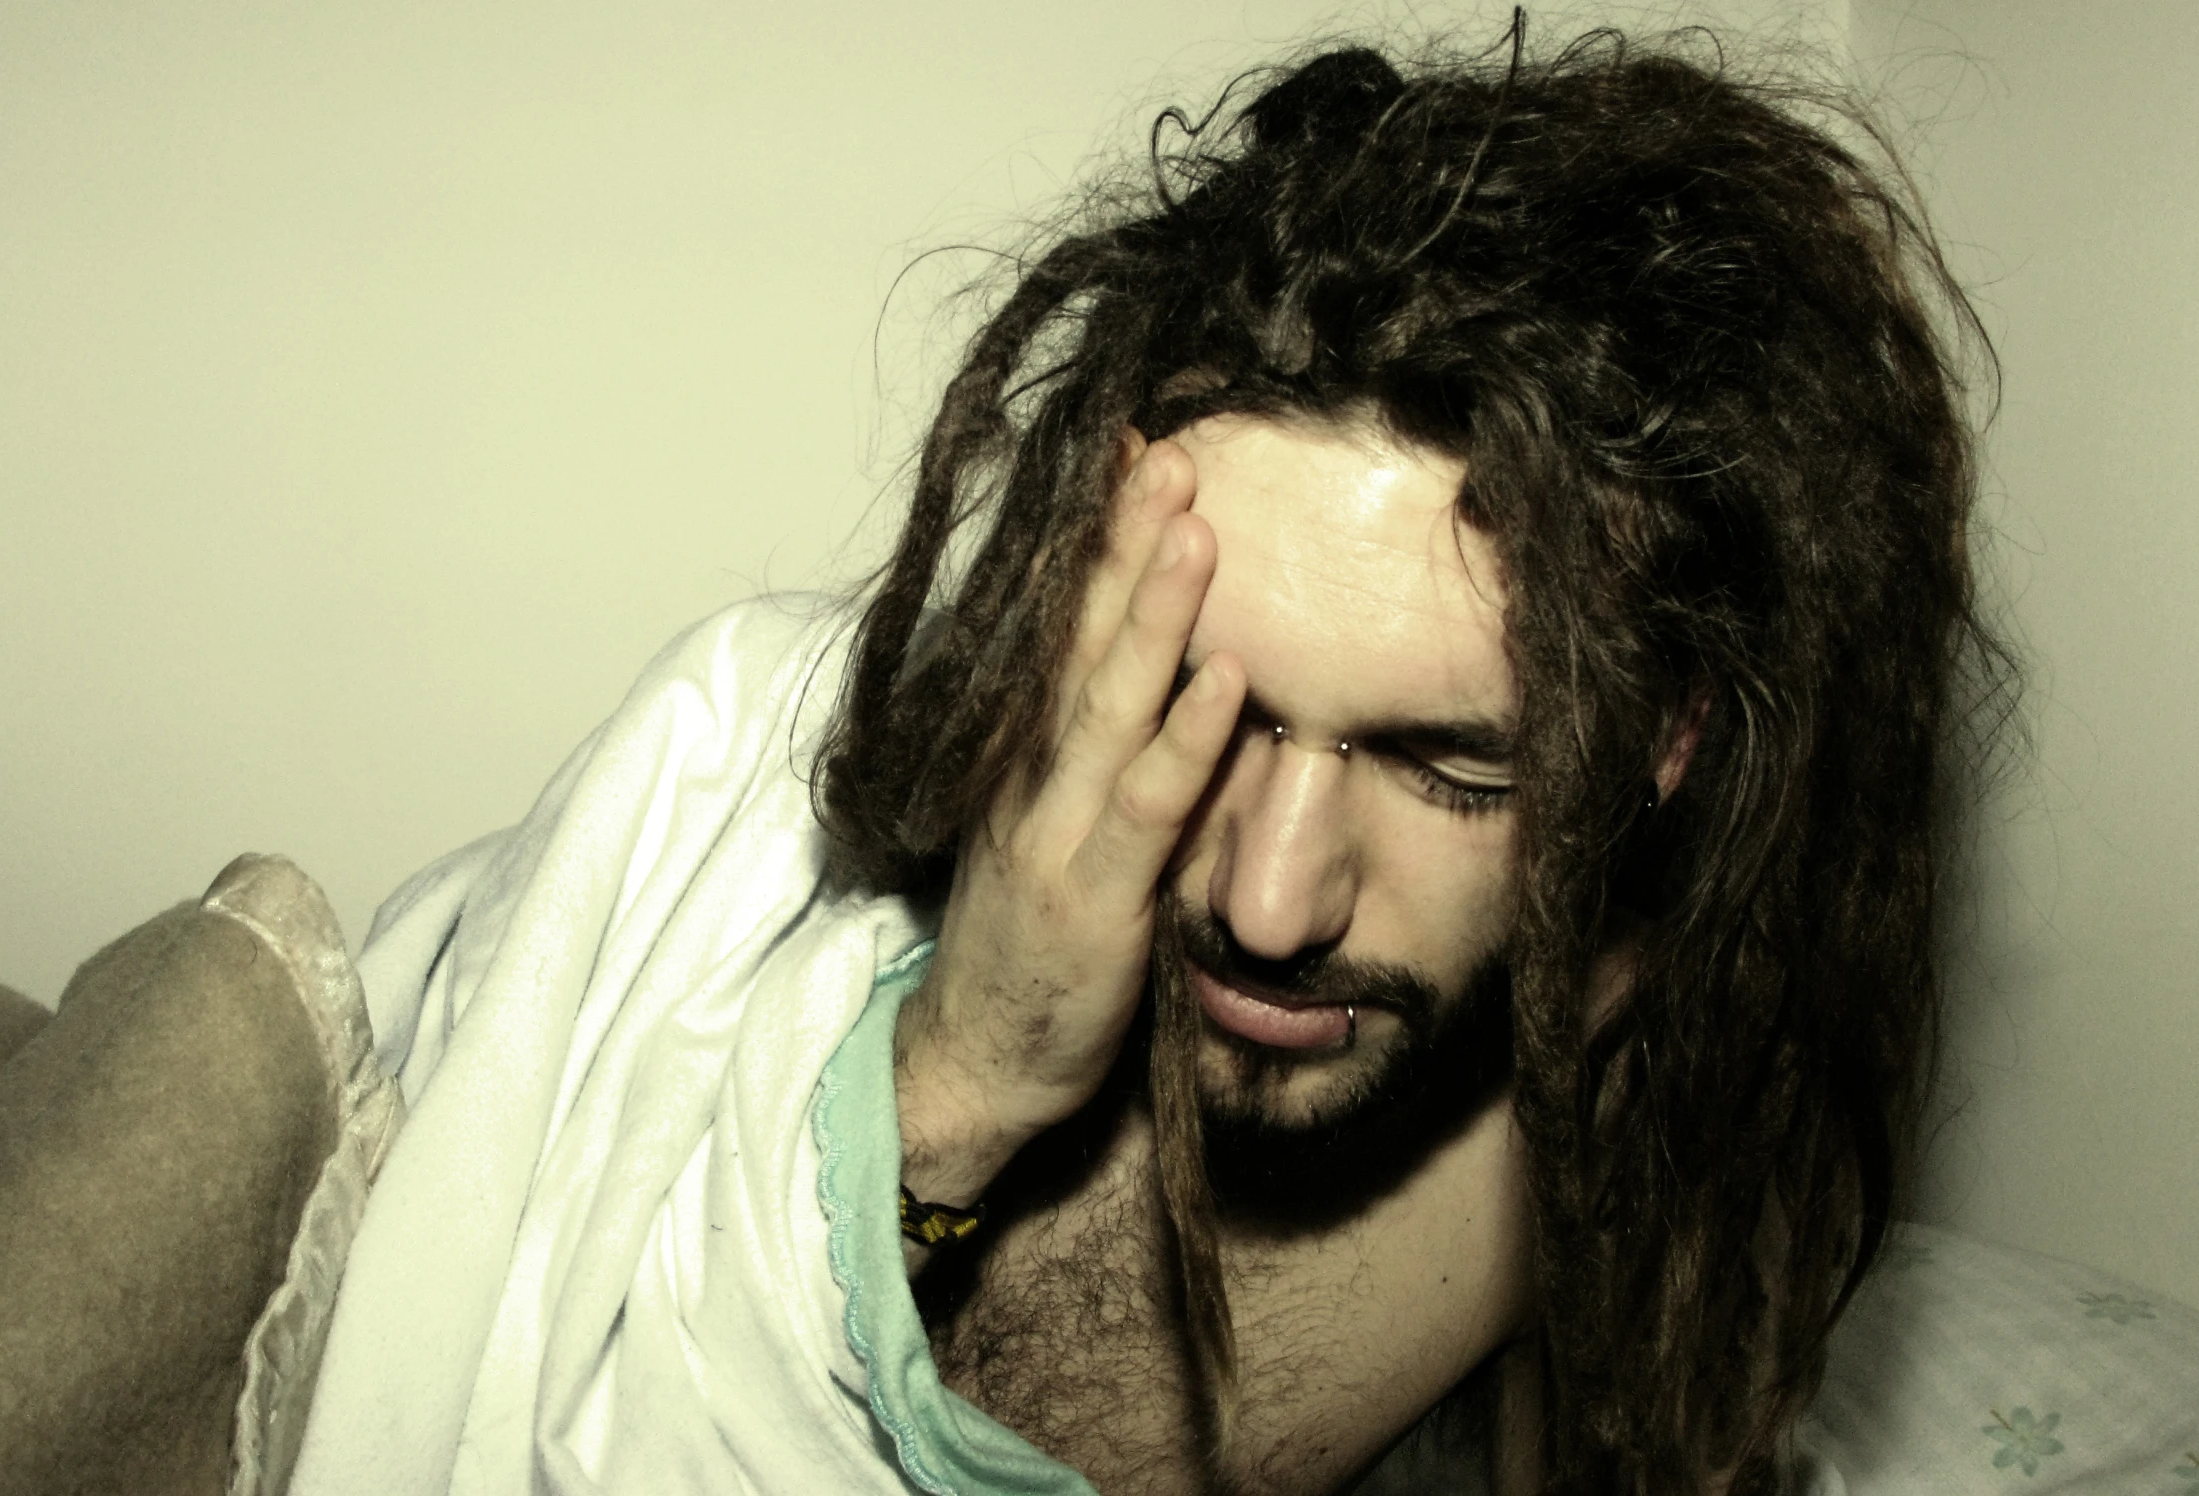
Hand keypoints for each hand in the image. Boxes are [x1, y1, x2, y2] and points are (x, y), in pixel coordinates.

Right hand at [893, 432, 1242, 1212]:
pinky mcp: (1093, 897)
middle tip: (1162, 448)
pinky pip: (1145, 805)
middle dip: (1120, 540)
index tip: (1124, 451)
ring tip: (1196, 526)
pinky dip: (1185, 737)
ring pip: (1106, 702)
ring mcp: (1055, 834)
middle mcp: (1027, 778)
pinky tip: (1227, 678)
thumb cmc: (1024, 948)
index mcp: (1019, 758)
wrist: (971, 1065)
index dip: (1090, 542)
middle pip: (1075, 639)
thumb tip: (1155, 679)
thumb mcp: (1044, 832)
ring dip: (1152, 611)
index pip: (1055, 628)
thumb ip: (1088, 760)